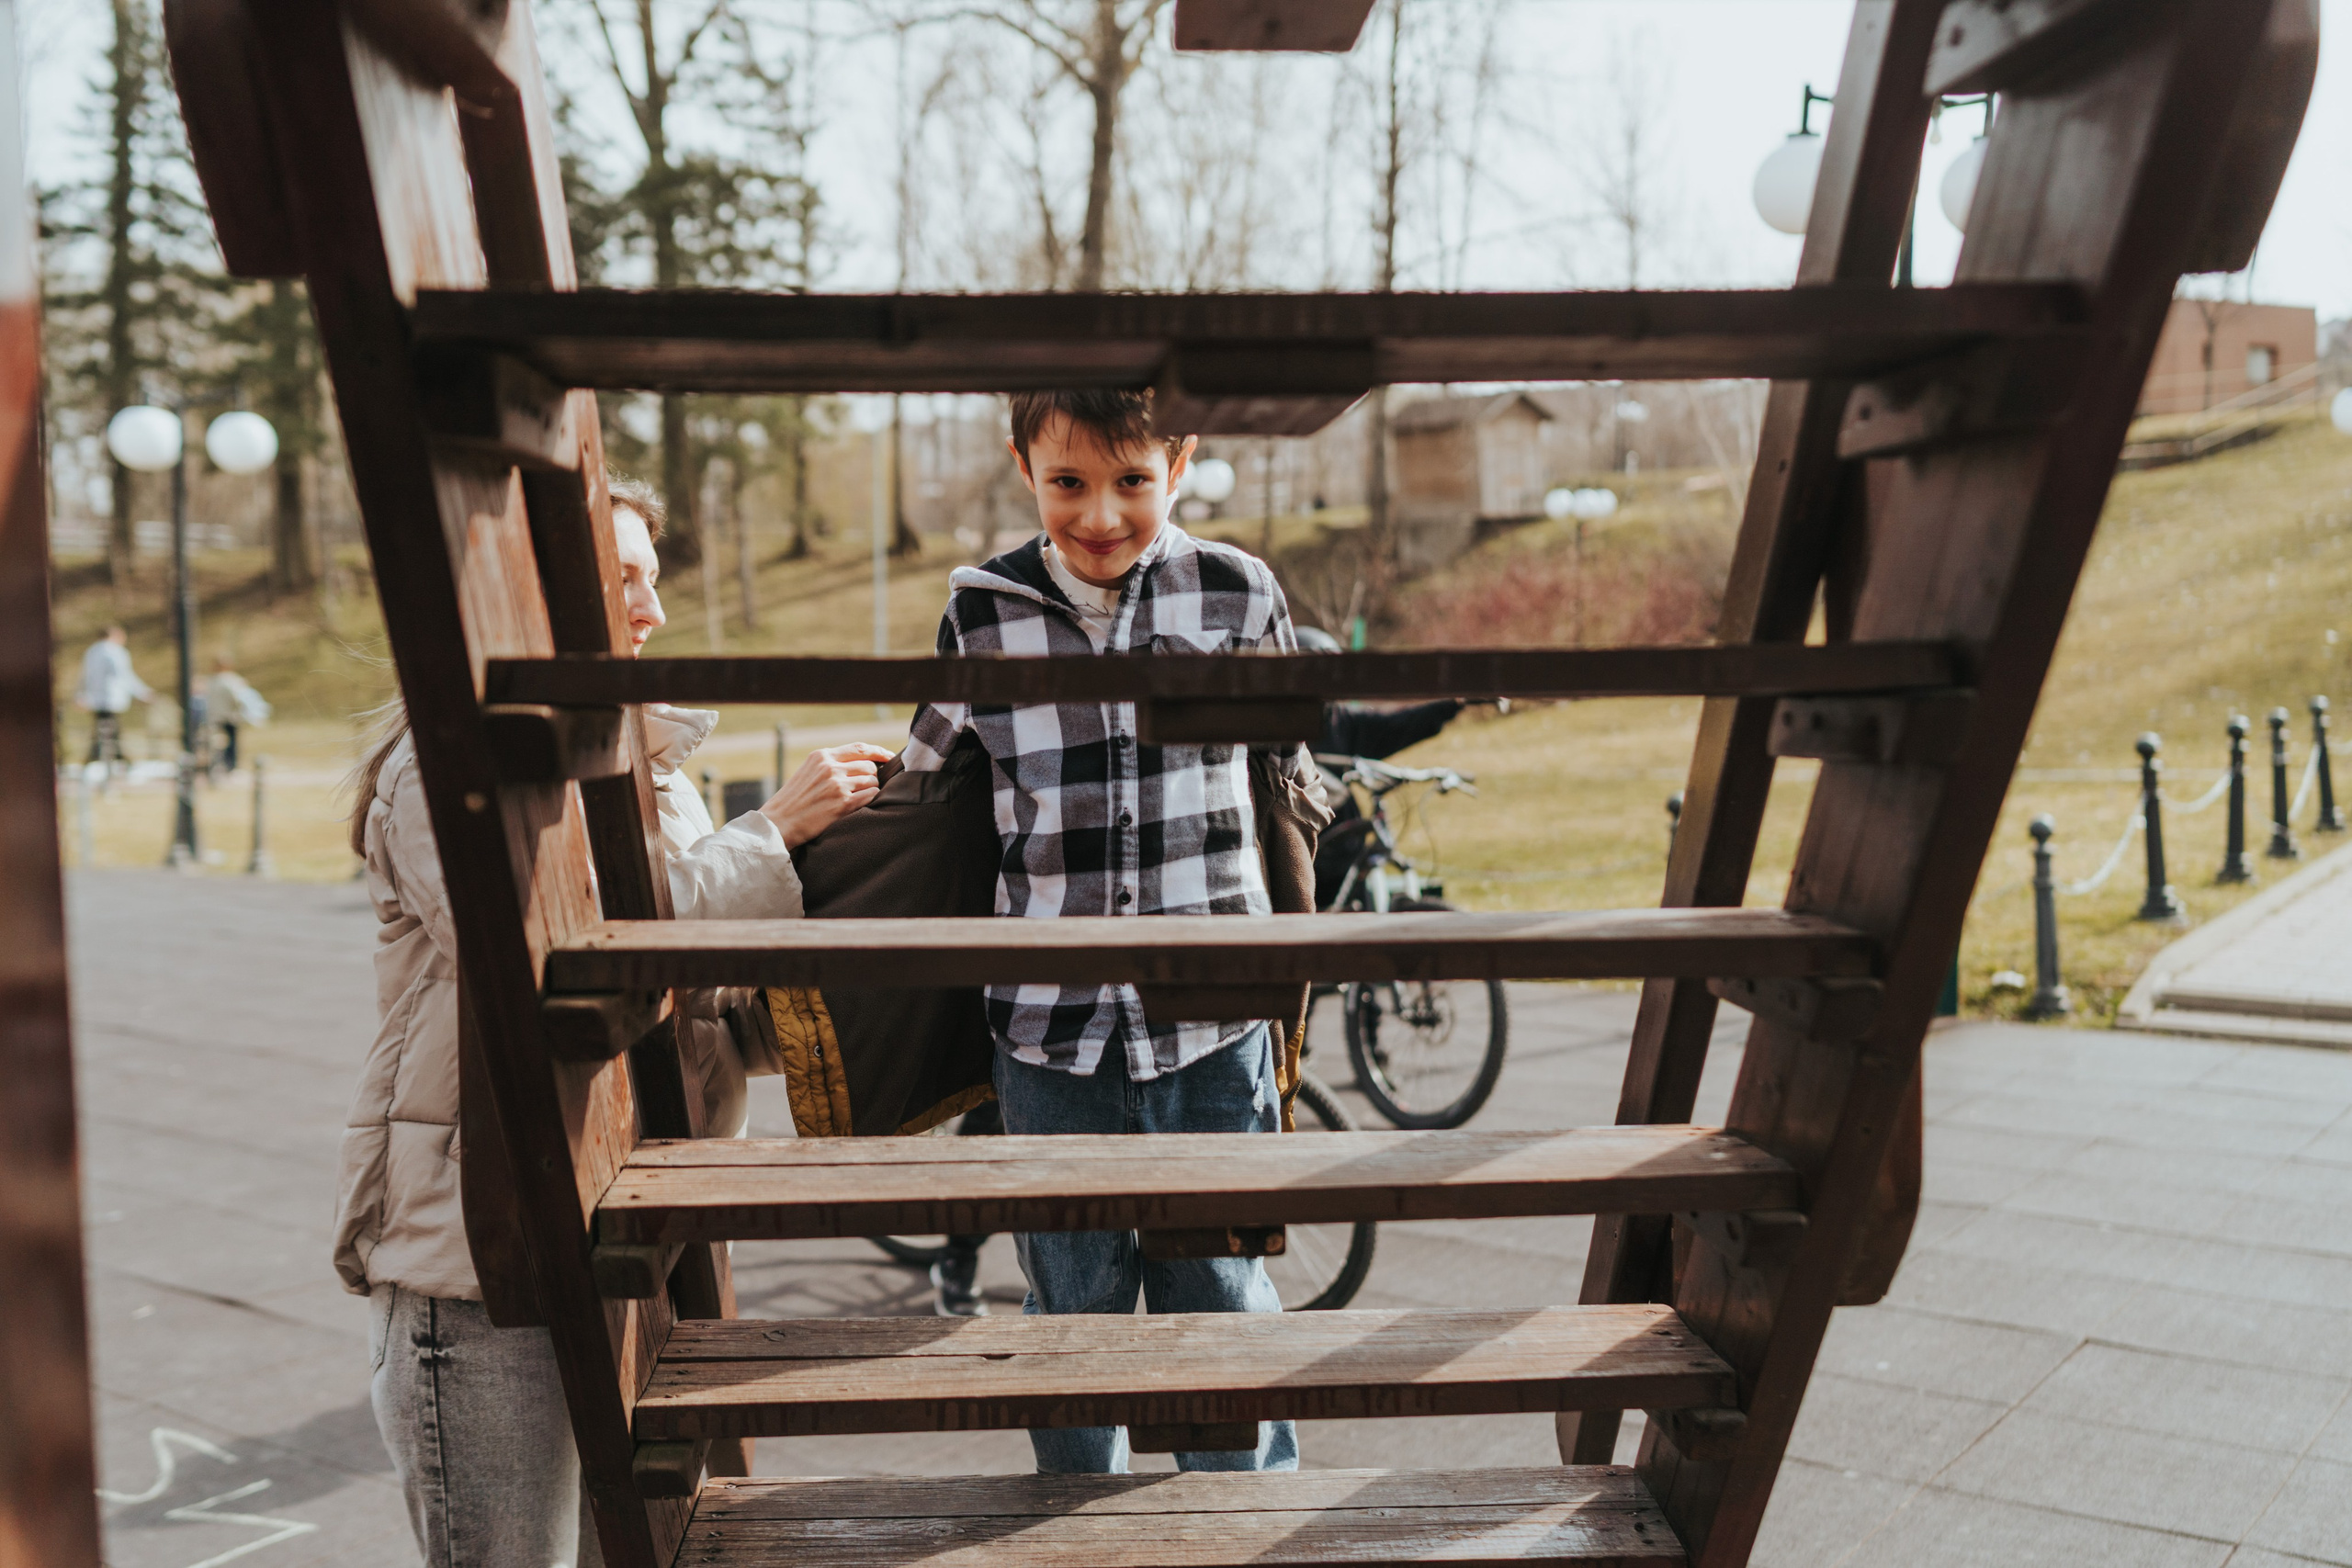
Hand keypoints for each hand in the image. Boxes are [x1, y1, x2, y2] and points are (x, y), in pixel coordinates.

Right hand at [760, 743, 894, 847]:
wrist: (779, 822)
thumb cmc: (794, 800)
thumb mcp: (809, 772)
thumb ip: (831, 764)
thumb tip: (862, 763)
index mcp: (822, 757)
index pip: (859, 748)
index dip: (878, 752)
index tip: (889, 757)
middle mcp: (830, 767)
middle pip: (869, 767)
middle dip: (872, 777)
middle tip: (864, 788)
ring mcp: (837, 785)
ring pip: (872, 782)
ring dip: (870, 791)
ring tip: (857, 799)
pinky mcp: (842, 803)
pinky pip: (870, 796)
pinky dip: (869, 800)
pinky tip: (859, 805)